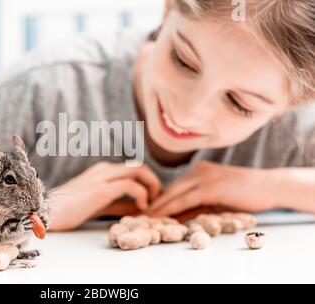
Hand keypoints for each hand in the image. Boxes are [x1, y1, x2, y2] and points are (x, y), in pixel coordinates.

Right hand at [48, 162, 161, 230]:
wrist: (46, 213)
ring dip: (151, 185)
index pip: (132, 170)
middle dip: (153, 181)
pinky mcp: (101, 189)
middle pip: (138, 166)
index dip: (147, 183)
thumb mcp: (99, 206)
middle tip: (156, 199)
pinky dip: (142, 195)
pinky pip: (131, 185)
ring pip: (138, 169)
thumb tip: (140, 208)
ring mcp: (102, 177)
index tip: (152, 199)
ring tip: (151, 203)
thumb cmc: (69, 212)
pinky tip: (141, 207)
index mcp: (102, 172)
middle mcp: (103, 170)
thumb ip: (119, 204)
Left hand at [146, 161, 276, 216]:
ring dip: (159, 207)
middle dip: (154, 202)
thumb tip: (179, 216)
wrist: (269, 187)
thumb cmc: (246, 194)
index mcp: (199, 170)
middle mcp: (199, 170)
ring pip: (175, 194)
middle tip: (139, 214)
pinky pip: (186, 199)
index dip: (159, 198)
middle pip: (170, 188)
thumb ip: (198, 204)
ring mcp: (205, 177)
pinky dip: (171, 208)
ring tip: (145, 218)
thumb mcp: (217, 199)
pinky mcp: (211, 187)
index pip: (174, 186)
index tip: (146, 209)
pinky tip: (161, 216)